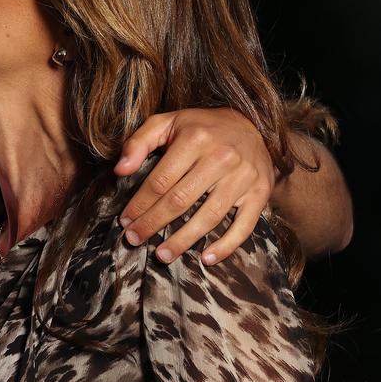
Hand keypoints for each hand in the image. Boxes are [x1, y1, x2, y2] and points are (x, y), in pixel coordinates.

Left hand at [115, 108, 273, 264]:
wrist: (250, 125)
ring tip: (162, 255)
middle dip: (153, 223)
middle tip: (134, 239)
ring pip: (209, 217)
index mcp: (195, 139)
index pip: (160, 180)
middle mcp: (221, 158)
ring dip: (183, 241)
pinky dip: (226, 246)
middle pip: (180, 201)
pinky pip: (244, 226)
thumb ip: (138, 143)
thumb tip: (120, 170)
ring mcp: (244, 177)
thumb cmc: (200, 128)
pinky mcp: (261, 193)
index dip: (140, 204)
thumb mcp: (166, 123)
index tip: (125, 220)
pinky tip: (206, 258)